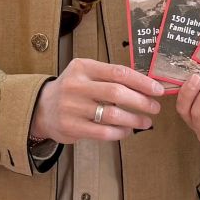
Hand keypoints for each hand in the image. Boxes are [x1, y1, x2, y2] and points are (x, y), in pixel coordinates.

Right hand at [31, 58, 164, 144]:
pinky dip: (120, 132)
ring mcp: (72, 107)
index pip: (118, 72)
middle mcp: (76, 85)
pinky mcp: (71, 127)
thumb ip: (110, 77)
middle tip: (155, 108)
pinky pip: (103, 132)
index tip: (157, 90)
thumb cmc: (73, 90)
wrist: (42, 108)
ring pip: (112, 115)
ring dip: (134, 119)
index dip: (142, 82)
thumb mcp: (86, 74)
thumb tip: (146, 86)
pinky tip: (127, 131)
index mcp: (83, 67)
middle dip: (141, 101)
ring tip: (146, 122)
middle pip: (117, 93)